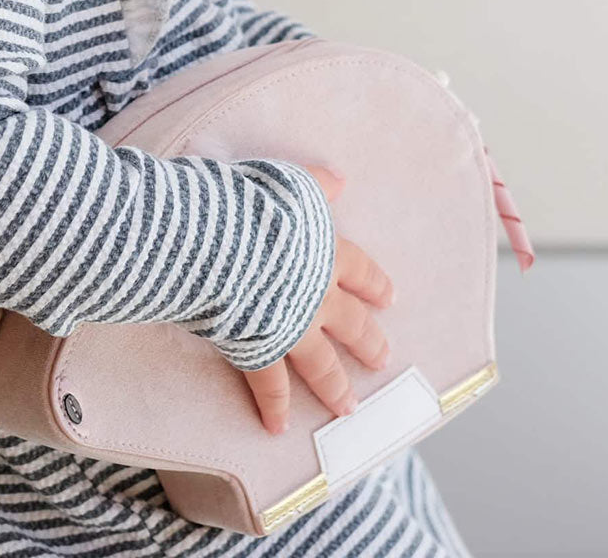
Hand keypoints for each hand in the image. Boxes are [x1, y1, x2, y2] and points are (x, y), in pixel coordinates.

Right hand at [238, 164, 394, 435]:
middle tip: (381, 359)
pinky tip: (278, 426)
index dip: (374, 285)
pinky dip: (274, 407)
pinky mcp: (260, 348)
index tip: (388, 299)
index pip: (360, 270)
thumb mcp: (289, 183)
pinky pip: (269, 385)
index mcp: (326, 252)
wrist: (219, 241)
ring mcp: (291, 326)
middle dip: (367, 341)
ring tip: (347, 409)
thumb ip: (315, 184)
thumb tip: (339, 180)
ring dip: (334, 386)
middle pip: (351, 323)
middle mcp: (318, 295)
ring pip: (321, 364)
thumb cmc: (250, 204)